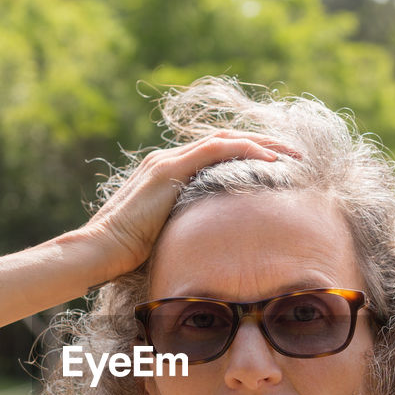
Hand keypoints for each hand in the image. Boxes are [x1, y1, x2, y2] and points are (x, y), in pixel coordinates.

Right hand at [80, 130, 295, 278]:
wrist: (100, 251)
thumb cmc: (128, 256)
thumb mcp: (167, 237)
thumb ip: (187, 229)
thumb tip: (212, 247)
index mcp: (166, 173)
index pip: (215, 154)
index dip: (247, 155)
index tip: (277, 165)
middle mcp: (167, 160)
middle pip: (224, 140)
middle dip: (262, 143)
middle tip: (295, 154)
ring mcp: (167, 162)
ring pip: (225, 138)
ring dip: (262, 142)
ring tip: (292, 153)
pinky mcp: (168, 169)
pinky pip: (217, 149)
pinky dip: (247, 149)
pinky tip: (272, 158)